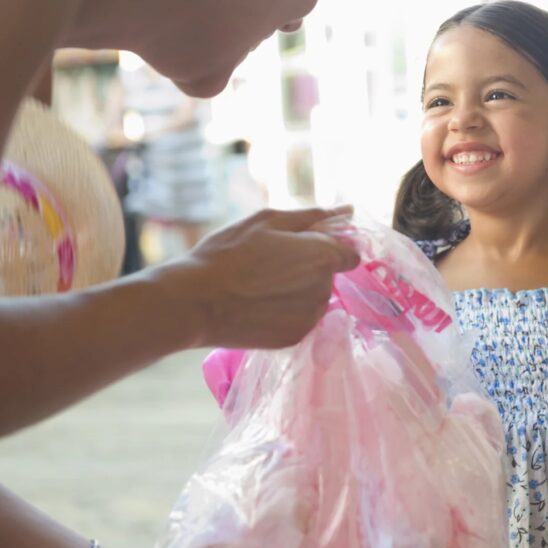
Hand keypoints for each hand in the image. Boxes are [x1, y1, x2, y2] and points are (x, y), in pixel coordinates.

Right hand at [153, 207, 360, 349]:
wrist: (197, 302)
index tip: (303, 246)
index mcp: (322, 257)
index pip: (350, 254)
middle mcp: (324, 290)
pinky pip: (300, 319)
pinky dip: (286, 311)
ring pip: (314, 298)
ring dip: (298, 290)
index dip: (329, 247)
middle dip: (308, 267)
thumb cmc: (229, 254)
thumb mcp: (267, 221)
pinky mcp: (295, 338)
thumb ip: (313, 216)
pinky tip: (258, 305)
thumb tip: (348, 210)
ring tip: (260, 285)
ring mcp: (311, 317)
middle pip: (327, 275)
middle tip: (270, 262)